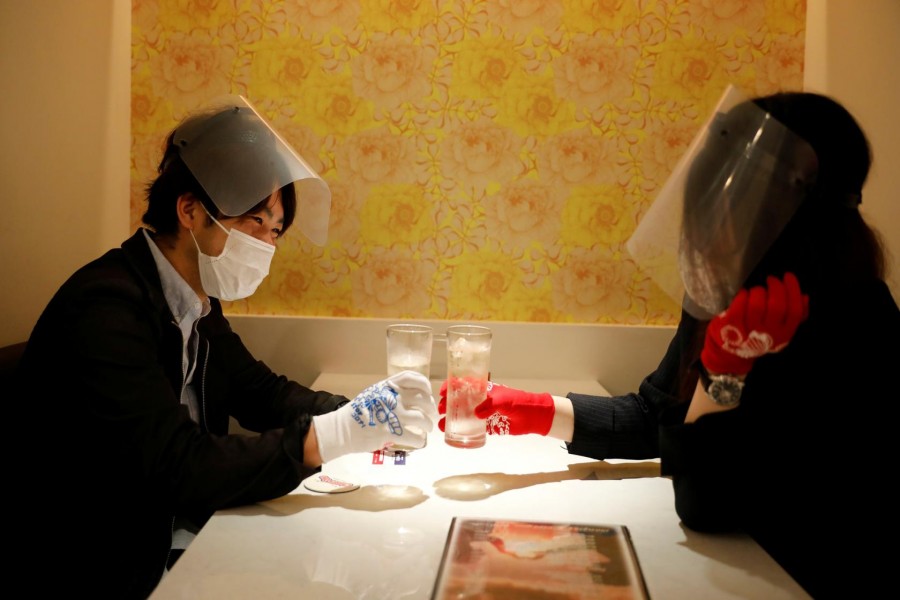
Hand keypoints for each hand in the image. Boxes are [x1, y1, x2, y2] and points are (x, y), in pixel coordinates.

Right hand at [312, 371, 437, 462]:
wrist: (342, 429)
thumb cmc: (358, 412)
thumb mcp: (373, 393)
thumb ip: (390, 391)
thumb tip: (410, 394)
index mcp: (387, 386)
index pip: (412, 378)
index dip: (424, 384)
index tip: (428, 392)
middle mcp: (392, 398)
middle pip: (422, 399)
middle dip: (430, 408)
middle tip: (431, 414)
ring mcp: (392, 415)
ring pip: (422, 419)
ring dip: (428, 425)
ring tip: (427, 429)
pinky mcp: (391, 433)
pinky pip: (415, 437)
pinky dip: (420, 440)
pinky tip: (419, 441)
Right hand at [438, 380, 553, 435]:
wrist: (534, 417)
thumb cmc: (520, 402)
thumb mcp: (505, 400)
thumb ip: (490, 406)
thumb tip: (476, 414)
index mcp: (485, 389)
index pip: (464, 384)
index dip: (451, 386)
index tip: (442, 392)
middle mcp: (481, 400)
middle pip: (460, 400)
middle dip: (448, 404)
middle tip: (441, 411)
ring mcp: (484, 413)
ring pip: (464, 415)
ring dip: (452, 419)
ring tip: (442, 426)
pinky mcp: (488, 426)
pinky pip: (473, 429)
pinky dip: (464, 431)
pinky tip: (455, 435)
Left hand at [701, 272, 809, 375]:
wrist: (731, 352)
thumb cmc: (758, 335)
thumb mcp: (779, 328)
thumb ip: (796, 314)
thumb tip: (805, 297)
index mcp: (784, 334)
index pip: (795, 310)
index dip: (793, 290)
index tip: (788, 276)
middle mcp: (768, 334)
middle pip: (777, 306)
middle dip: (776, 287)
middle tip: (771, 280)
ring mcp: (749, 331)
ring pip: (757, 305)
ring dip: (758, 291)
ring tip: (757, 290)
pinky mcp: (731, 327)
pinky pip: (739, 306)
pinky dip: (743, 295)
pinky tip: (744, 293)